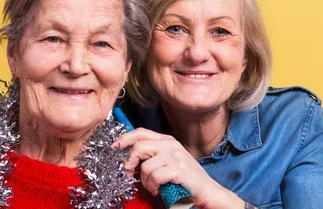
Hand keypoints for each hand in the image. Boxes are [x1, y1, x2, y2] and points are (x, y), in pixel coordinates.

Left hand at [113, 128, 243, 208]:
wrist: (208, 190)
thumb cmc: (185, 177)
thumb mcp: (169, 160)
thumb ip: (153, 154)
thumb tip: (130, 156)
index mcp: (167, 140)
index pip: (140, 132)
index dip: (125, 138)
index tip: (115, 147)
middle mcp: (170, 145)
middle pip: (139, 146)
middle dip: (130, 162)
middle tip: (130, 174)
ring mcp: (175, 156)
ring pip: (146, 166)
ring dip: (145, 181)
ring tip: (152, 187)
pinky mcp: (179, 170)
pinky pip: (155, 176)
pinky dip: (153, 186)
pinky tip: (158, 190)